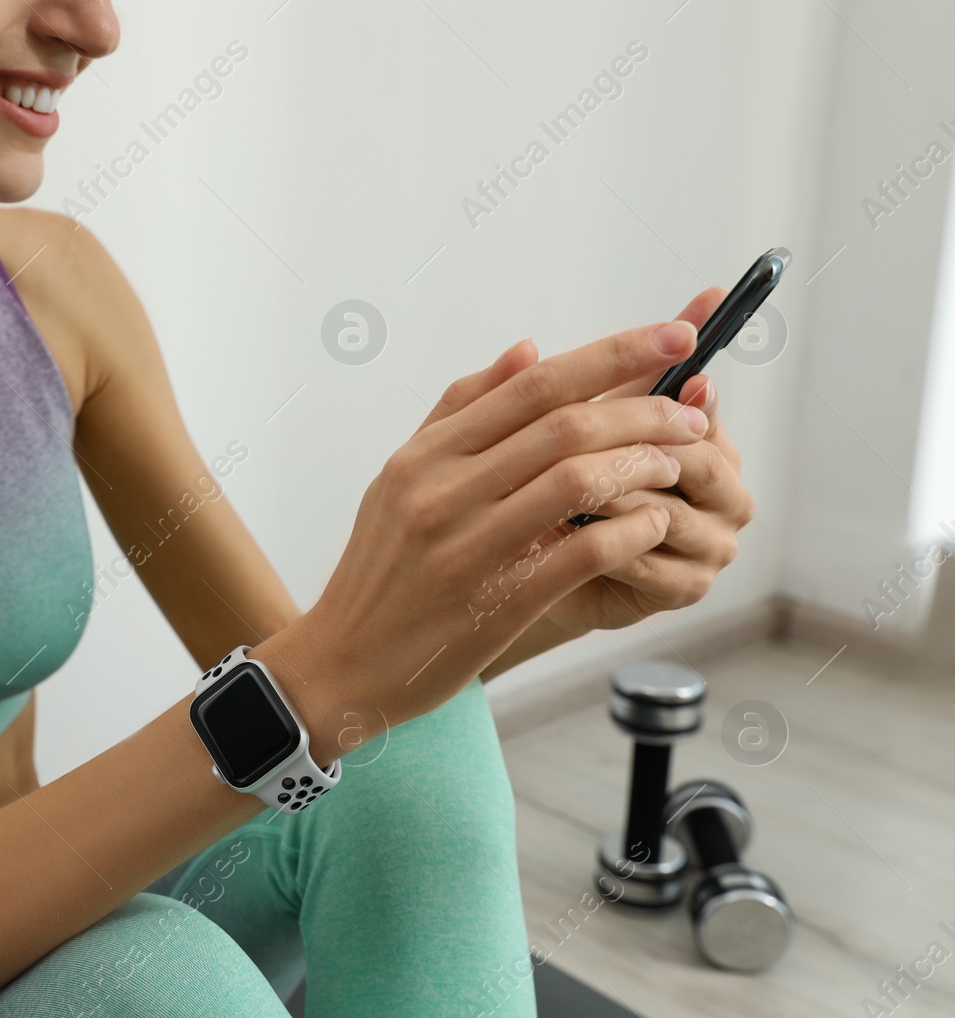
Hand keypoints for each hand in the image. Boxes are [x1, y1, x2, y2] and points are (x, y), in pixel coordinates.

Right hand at [256, 318, 711, 763]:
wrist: (342, 662)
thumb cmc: (380, 571)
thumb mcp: (400, 480)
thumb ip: (461, 412)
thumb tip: (527, 350)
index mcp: (425, 456)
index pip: (532, 384)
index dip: (613, 354)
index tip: (675, 338)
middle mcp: (442, 492)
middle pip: (564, 424)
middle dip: (646, 409)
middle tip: (692, 414)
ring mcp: (467, 547)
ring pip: (577, 480)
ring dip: (643, 465)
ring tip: (677, 466)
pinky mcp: (495, 602)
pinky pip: (581, 551)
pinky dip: (630, 531)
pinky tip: (653, 525)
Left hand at [539, 286, 755, 634]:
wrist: (524, 567)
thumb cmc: (550, 483)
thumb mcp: (572, 417)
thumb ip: (625, 365)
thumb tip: (701, 296)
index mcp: (704, 439)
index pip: (703, 402)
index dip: (688, 378)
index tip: (682, 352)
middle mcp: (722, 490)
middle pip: (698, 458)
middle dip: (639, 448)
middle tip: (586, 443)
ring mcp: (711, 542)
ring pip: (672, 511)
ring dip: (616, 499)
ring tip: (564, 493)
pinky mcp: (686, 587)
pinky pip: (655, 563)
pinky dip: (611, 548)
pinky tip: (569, 537)